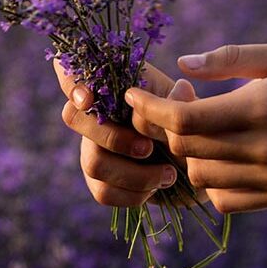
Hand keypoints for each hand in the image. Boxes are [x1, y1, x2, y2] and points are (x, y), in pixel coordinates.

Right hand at [55, 60, 189, 206]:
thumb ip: (181, 100)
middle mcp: (94, 115)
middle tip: (148, 148)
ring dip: (134, 174)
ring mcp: (92, 148)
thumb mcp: (186, 106)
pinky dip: (134, 194)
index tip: (88, 99)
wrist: (196, 163)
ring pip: (93, 162)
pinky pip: (103, 192)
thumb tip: (180, 90)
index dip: (71, 83)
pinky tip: (155, 188)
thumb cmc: (185, 125)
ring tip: (168, 174)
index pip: (70, 73)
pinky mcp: (99, 181)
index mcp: (111, 87)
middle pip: (73, 118)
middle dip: (112, 137)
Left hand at [124, 42, 266, 212]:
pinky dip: (213, 181)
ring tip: (206, 127)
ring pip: (201, 178)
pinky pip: (226, 201)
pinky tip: (224, 155)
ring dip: (190, 154)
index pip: (183, 119)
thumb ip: (231, 58)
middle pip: (185, 149)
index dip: (150, 108)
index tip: (133, 95)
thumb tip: (182, 65)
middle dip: (168, 126)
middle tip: (182, 99)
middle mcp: (265, 150)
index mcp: (262, 109)